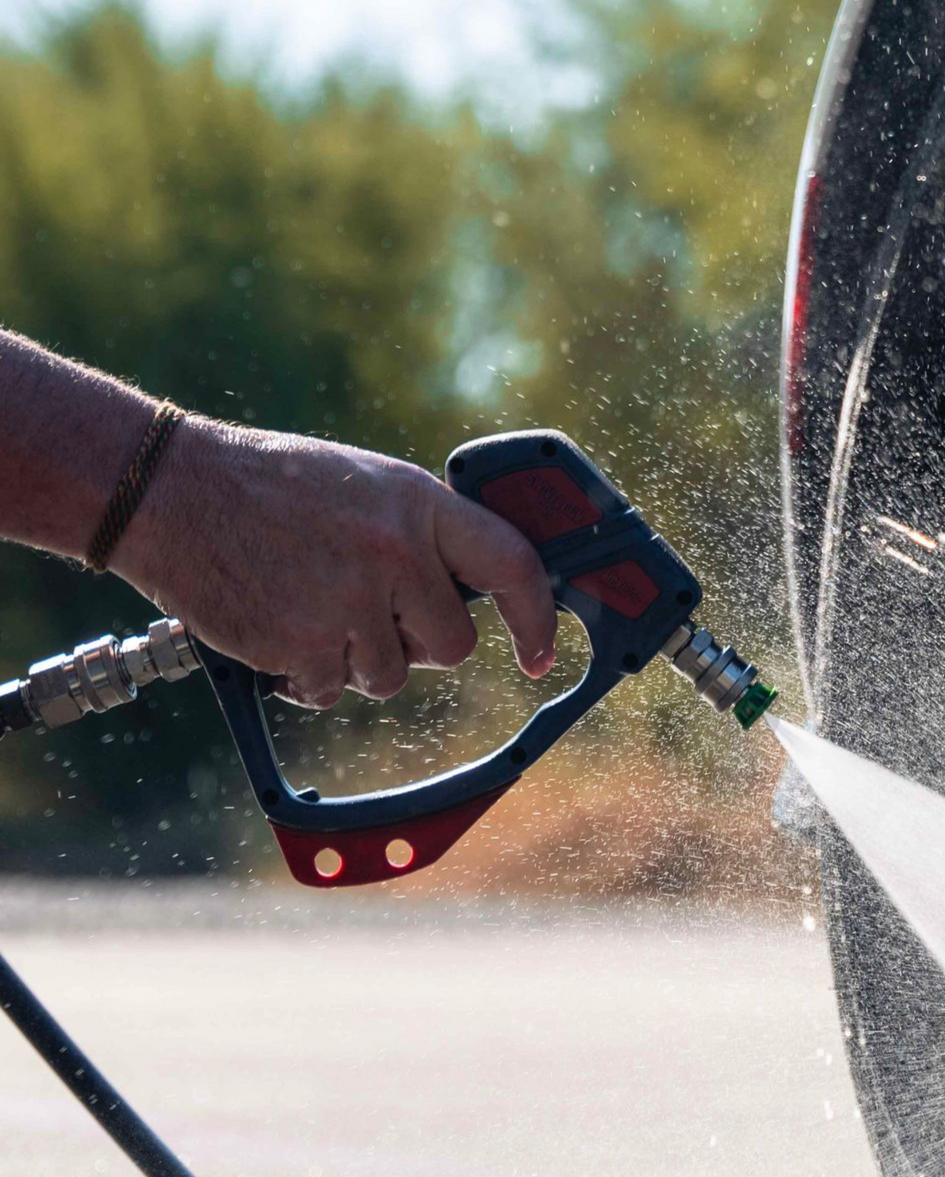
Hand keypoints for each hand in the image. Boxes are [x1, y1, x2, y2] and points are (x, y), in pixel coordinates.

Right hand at [113, 418, 557, 707]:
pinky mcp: (305, 645)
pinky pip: (332, 690)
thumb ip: (422, 534)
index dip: (536, 619)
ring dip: (353, 658)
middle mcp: (395, 552)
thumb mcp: (366, 485)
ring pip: (389, 676)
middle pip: (452, 645)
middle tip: (367, 611)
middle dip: (417, 643)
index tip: (539, 655)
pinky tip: (279, 627)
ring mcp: (351, 601)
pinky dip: (306, 675)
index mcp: (419, 504)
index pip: (513, 566)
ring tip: (308, 604)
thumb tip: (473, 589)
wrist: (171, 492)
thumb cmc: (272, 487)